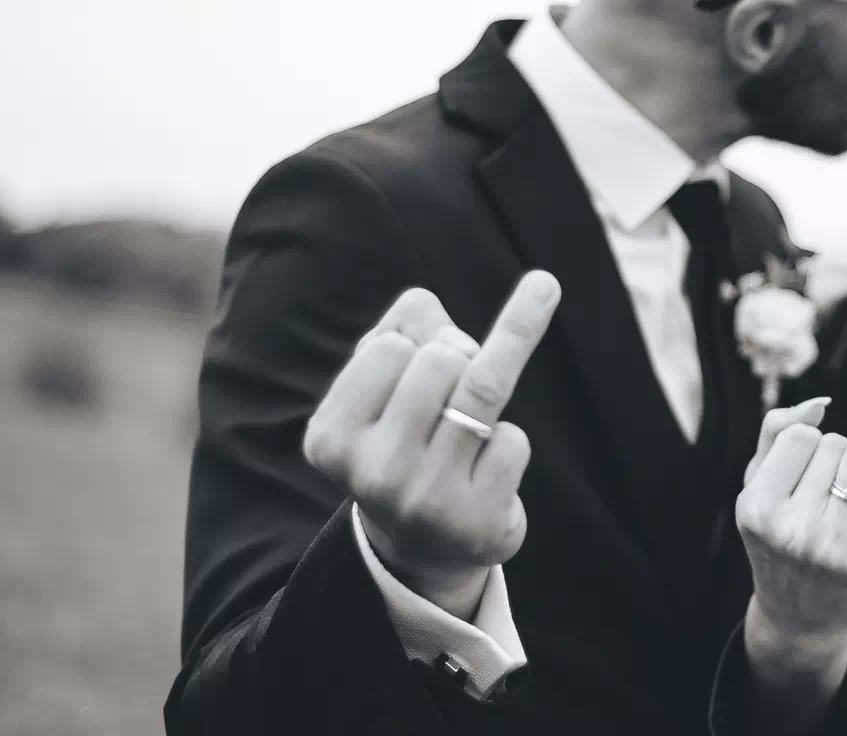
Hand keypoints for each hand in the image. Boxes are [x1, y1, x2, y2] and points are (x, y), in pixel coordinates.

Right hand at [301, 272, 561, 614]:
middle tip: (449, 399)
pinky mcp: (479, 522)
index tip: (415, 373)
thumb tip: (462, 297)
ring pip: (482, 386)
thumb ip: (409, 325)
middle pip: (440, 358)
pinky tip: (485, 475)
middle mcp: (371, 475)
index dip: (419, 344)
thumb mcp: (389, 382)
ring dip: (488, 383)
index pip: (392, 345)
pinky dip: (510, 443)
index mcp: (331, 439)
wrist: (426, 550)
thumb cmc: (409, 441)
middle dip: (458, 360)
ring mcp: (426, 502)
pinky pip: (515, 440)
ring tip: (472, 417)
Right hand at [735, 350, 846, 687]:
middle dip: (830, 453)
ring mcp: (832, 547)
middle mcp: (792, 531)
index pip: (800, 435)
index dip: (805, 440)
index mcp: (755, 509)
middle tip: (817, 493)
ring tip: (838, 496)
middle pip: (833, 443)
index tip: (799, 462)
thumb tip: (820, 405)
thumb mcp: (757, 485)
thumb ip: (776, 432)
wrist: (799, 617)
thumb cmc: (777, 536)